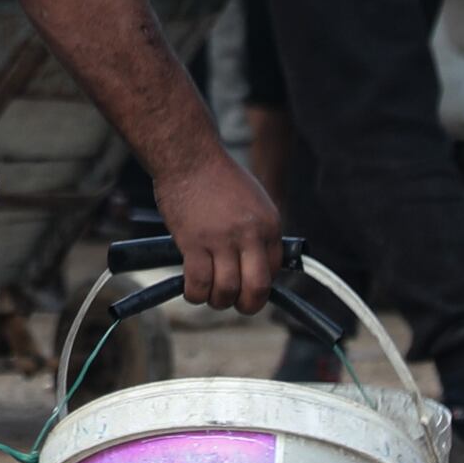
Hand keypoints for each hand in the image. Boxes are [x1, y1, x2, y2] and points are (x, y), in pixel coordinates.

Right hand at [142, 138, 281, 315]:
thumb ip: (258, 231)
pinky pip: (198, 284)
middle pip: (256, 288)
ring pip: (226, 291)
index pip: (274, 271)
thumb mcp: (254, 200)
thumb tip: (256, 263)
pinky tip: (192, 288)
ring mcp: (221, 240)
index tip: (246, 283)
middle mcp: (249, 234)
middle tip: (235, 303)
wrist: (189, 157)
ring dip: (217, 300)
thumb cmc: (217, 177)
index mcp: (268, 224)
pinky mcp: (194, 243)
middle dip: (247, 305)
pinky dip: (195, 294)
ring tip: (208, 293)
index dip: (260, 284)